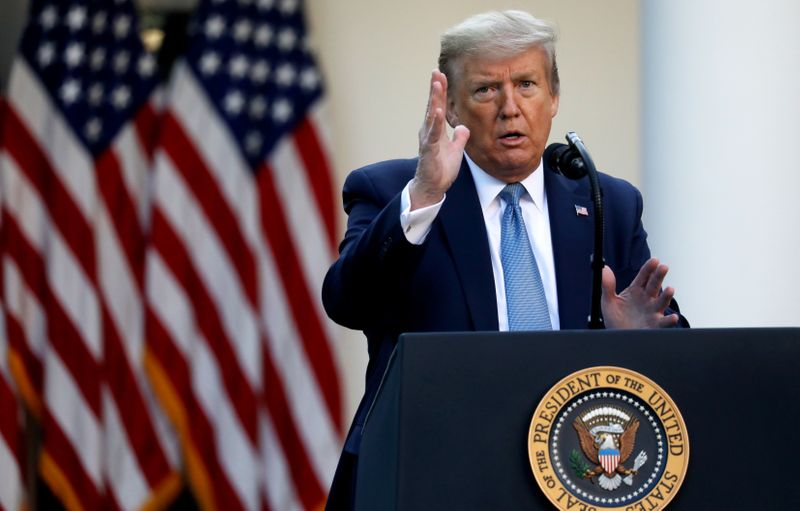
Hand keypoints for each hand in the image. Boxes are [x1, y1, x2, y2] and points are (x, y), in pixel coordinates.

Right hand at [409, 70, 469, 209]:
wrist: (432, 187)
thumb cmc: (441, 169)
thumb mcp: (455, 150)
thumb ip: (459, 137)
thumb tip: (463, 127)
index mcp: (435, 130)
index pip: (437, 106)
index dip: (440, 91)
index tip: (441, 75)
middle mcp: (428, 132)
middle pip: (432, 106)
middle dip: (435, 88)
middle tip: (436, 71)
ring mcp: (427, 140)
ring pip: (431, 116)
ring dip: (434, 99)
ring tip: (437, 84)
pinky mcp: (428, 151)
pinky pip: (432, 134)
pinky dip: (435, 122)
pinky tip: (437, 111)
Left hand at [601, 257, 679, 328]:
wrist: (618, 339)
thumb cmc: (615, 319)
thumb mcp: (608, 302)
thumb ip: (607, 286)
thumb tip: (604, 269)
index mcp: (636, 291)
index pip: (643, 277)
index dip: (649, 268)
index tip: (654, 260)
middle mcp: (647, 299)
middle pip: (654, 285)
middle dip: (659, 276)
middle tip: (663, 267)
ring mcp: (652, 312)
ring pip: (662, 301)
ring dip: (666, 295)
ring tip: (670, 289)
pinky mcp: (655, 325)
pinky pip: (664, 322)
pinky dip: (669, 320)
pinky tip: (672, 317)